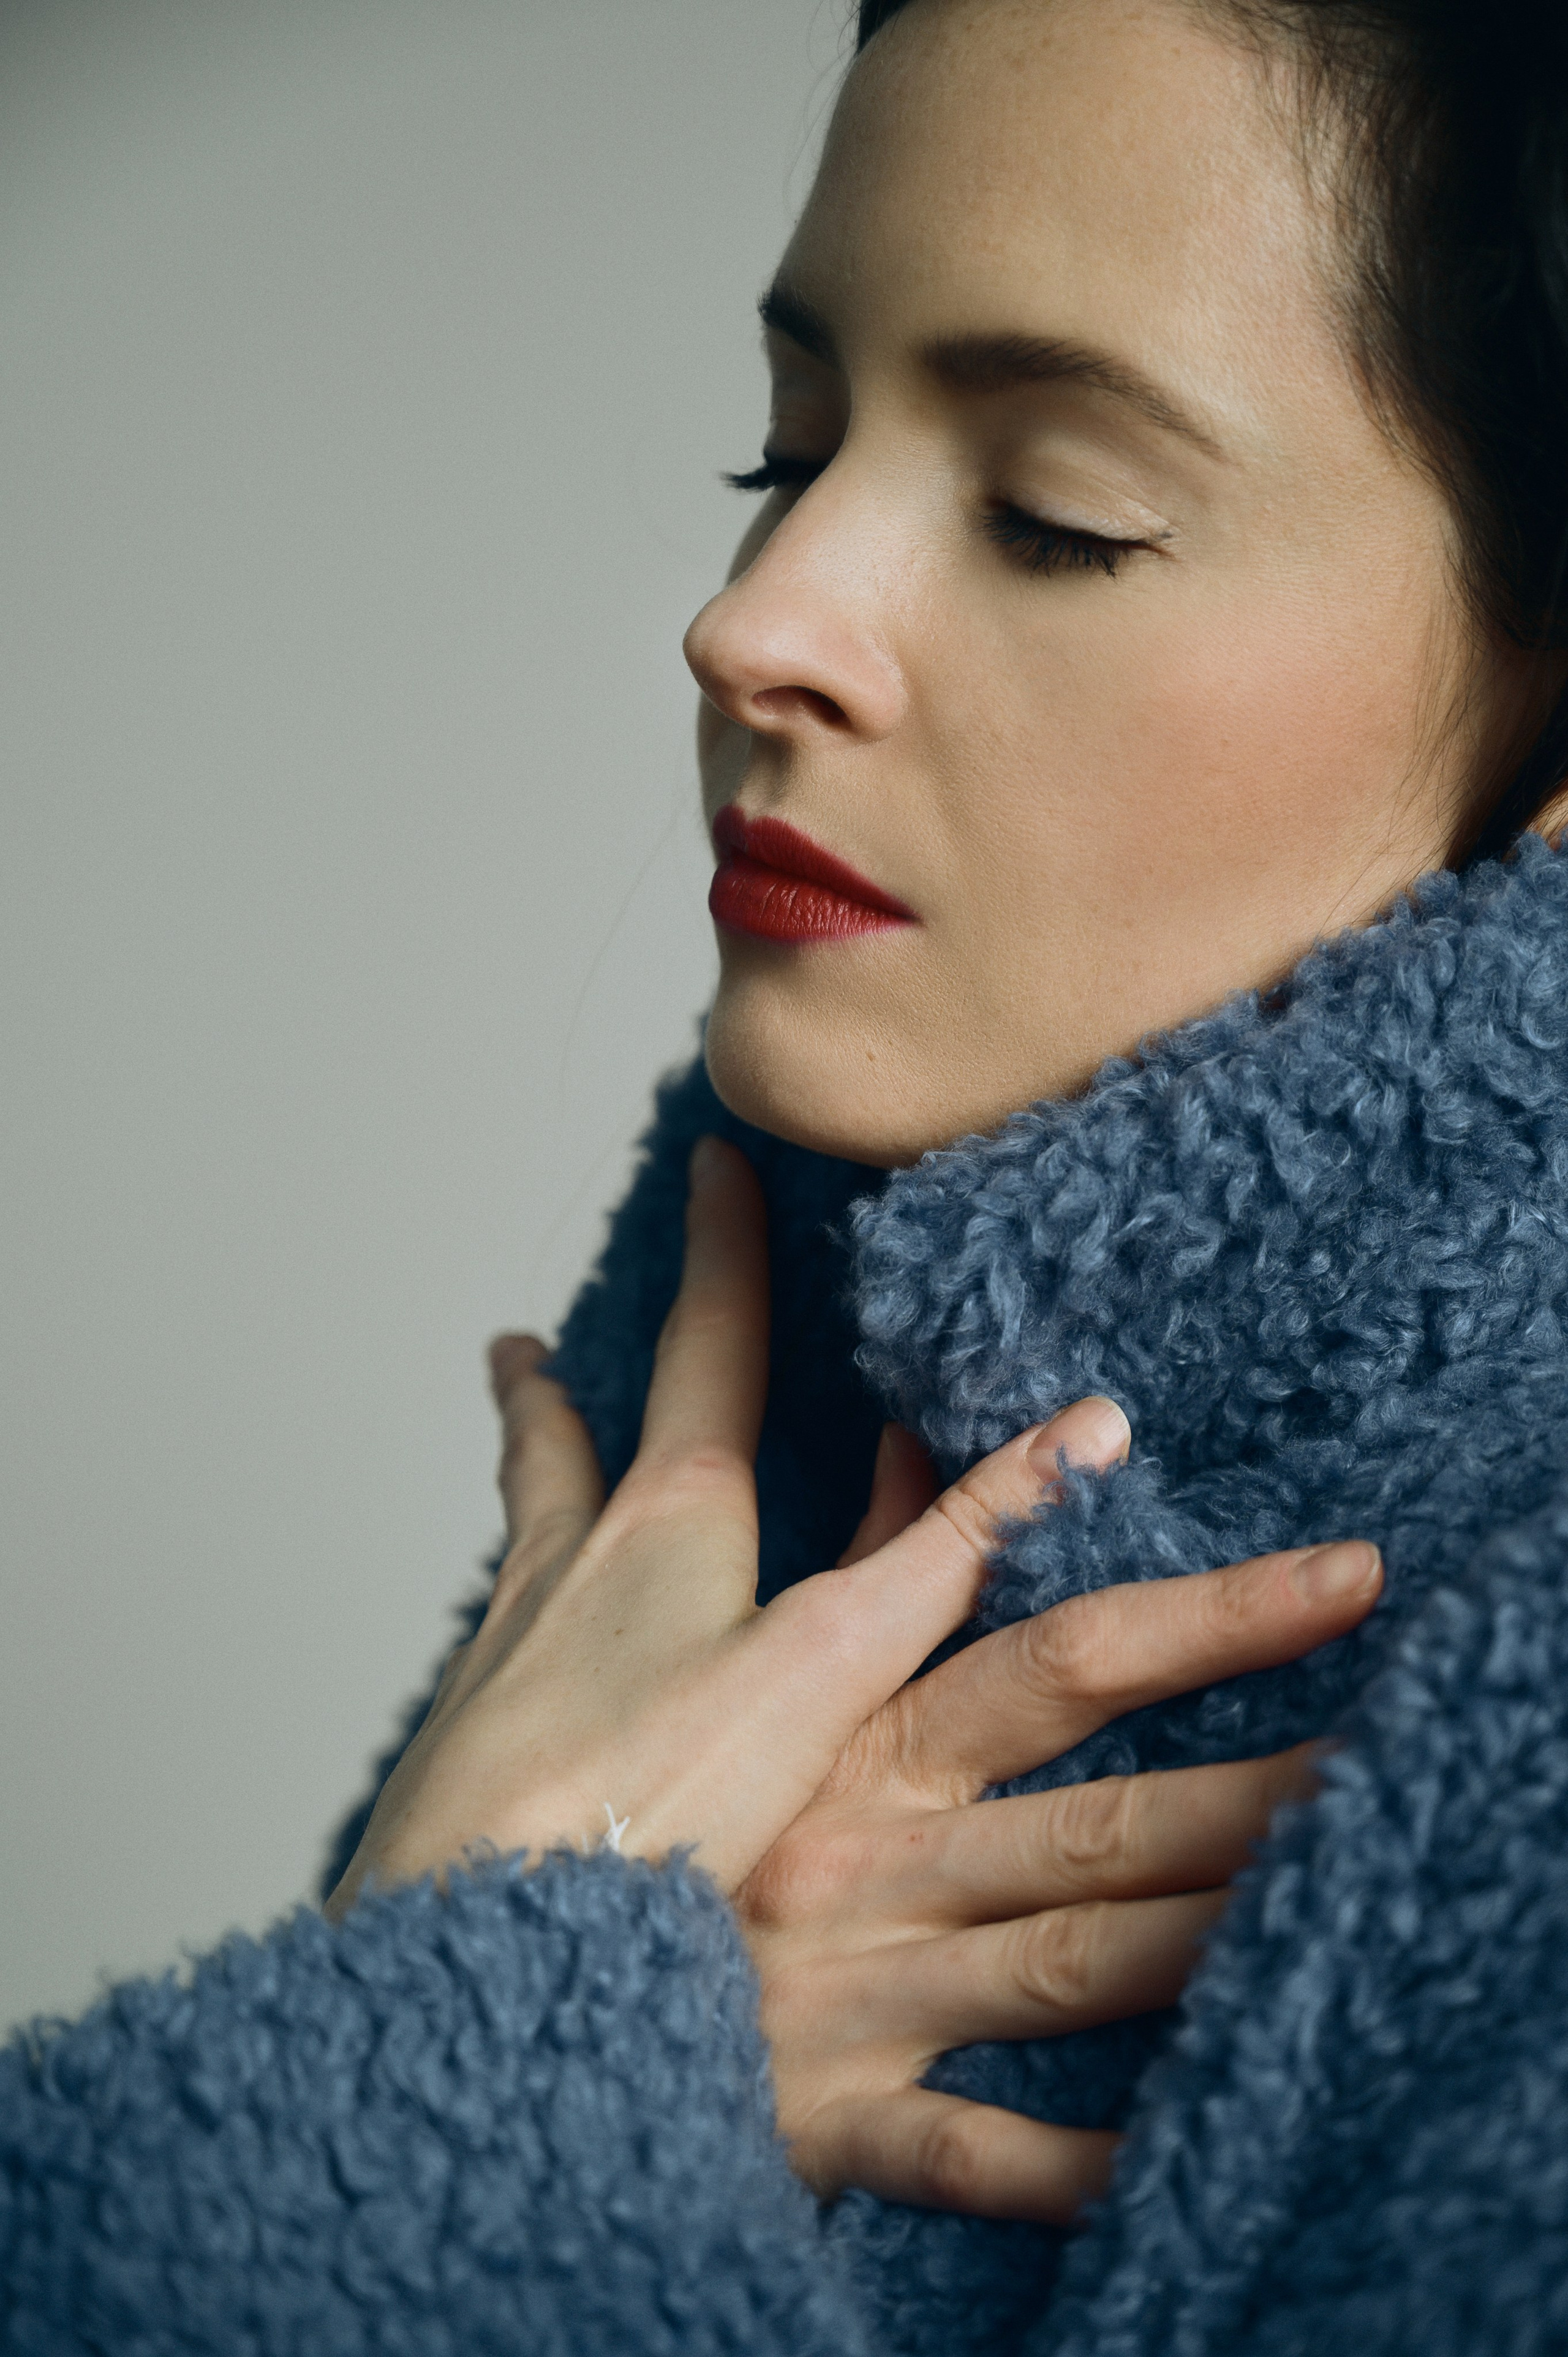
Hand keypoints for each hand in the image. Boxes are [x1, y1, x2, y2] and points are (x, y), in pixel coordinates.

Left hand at [325, 1137, 1135, 1917]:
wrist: (477, 1933)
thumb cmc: (653, 1795)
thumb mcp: (835, 1660)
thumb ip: (952, 1550)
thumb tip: (1088, 1430)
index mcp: (666, 1522)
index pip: (705, 1347)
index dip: (722, 1251)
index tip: (707, 1162)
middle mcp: (570, 1567)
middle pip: (565, 1443)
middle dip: (560, 1385)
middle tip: (521, 1345)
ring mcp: (510, 1655)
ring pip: (521, 1534)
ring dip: (528, 1474)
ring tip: (513, 1438)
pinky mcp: (478, 1747)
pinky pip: (507, 1639)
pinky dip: (521, 1612)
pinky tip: (524, 1662)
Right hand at [740, 1464, 1379, 2222]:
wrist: (525, 1962)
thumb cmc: (668, 1804)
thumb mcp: (756, 1675)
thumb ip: (865, 1560)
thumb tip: (922, 1434)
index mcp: (863, 1742)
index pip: (1057, 1655)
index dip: (1203, 1616)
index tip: (1339, 1575)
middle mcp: (876, 1856)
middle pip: (1091, 1817)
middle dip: (1243, 1793)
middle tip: (1376, 1761)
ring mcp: (859, 1987)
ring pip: (1061, 1961)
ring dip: (1199, 1939)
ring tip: (1325, 1904)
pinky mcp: (830, 2115)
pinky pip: (962, 2152)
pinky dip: (1059, 2168)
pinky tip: (1161, 2166)